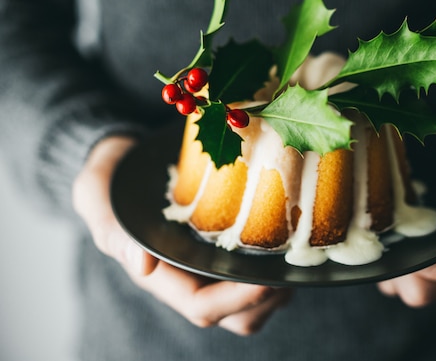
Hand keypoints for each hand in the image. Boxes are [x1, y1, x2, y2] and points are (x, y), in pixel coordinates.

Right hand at [72, 136, 291, 334]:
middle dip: (267, 302)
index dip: (237, 300)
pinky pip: (255, 278)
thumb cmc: (109, 182)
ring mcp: (208, 269)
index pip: (202, 306)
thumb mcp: (97, 198)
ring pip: (251, 306)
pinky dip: (276, 271)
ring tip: (294, 259)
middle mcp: (188, 278)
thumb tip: (142, 264)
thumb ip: (112, 230)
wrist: (123, 163)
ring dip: (277, 292)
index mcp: (161, 275)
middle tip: (291, 269)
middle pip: (234, 316)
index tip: (267, 279)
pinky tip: (288, 243)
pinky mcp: (224, 254)